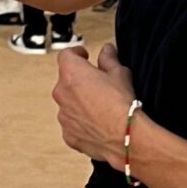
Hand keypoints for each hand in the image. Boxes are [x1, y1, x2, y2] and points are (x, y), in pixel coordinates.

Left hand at [51, 44, 135, 167]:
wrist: (124, 136)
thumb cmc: (121, 105)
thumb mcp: (119, 74)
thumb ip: (109, 59)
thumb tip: (107, 51)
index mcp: (72, 74)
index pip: (66, 55)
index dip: (76, 54)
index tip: (84, 56)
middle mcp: (62, 93)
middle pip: (66, 80)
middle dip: (80, 80)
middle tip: (98, 83)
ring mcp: (63, 115)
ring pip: (68, 103)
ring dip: (79, 102)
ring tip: (100, 106)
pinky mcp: (68, 134)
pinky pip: (72, 124)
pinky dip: (81, 122)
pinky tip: (98, 123)